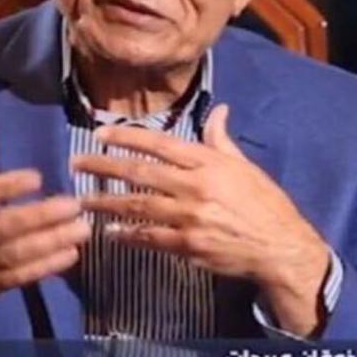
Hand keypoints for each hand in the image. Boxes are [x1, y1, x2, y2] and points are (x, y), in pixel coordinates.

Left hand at [74, 104, 329, 336]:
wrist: (280, 246)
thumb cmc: (263, 202)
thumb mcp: (244, 165)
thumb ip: (221, 139)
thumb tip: (218, 109)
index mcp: (208, 162)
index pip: (159, 144)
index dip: (126, 138)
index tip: (99, 135)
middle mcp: (195, 186)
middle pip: (140, 172)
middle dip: (104, 167)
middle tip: (76, 163)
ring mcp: (190, 217)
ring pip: (138, 206)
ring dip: (106, 202)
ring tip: (82, 200)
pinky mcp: (188, 245)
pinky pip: (151, 238)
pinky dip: (128, 235)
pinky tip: (109, 232)